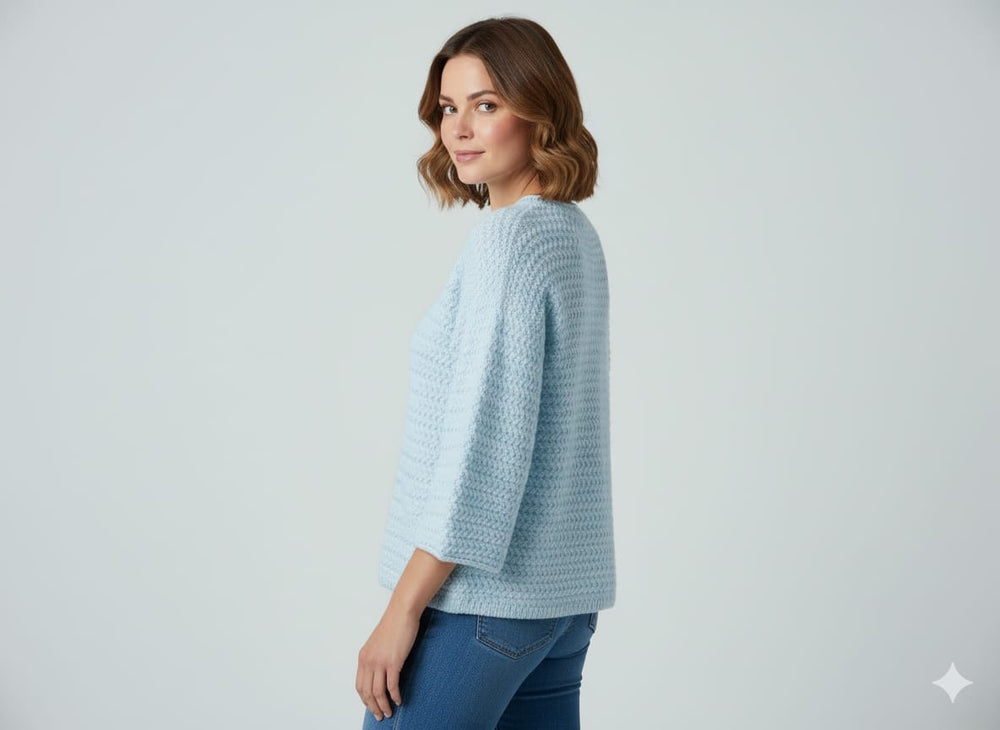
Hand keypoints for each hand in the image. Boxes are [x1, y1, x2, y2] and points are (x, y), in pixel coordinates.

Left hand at [356, 605, 420, 720]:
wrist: (401, 612)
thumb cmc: (393, 625)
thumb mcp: (378, 644)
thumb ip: (376, 658)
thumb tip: (380, 673)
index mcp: (363, 657)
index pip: (359, 685)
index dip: (365, 699)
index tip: (371, 706)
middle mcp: (368, 661)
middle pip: (367, 692)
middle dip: (373, 707)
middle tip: (380, 716)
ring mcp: (380, 662)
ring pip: (378, 692)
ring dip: (383, 705)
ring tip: (388, 712)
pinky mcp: (393, 662)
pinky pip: (392, 685)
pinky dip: (395, 696)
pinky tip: (398, 700)